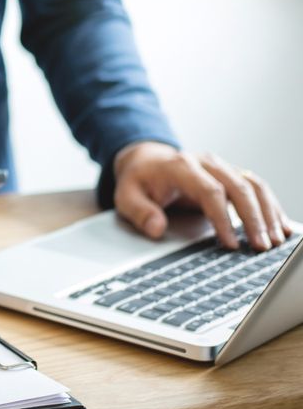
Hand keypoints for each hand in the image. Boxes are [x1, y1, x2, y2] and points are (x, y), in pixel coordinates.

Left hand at [113, 142, 290, 250]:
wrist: (146, 161)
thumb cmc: (139, 181)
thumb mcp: (126, 196)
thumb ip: (139, 212)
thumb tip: (156, 228)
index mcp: (180, 166)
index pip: (209, 191)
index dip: (222, 218)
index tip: (230, 244)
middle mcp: (206, 162)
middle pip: (238, 187)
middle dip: (253, 219)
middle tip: (261, 246)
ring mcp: (221, 166)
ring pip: (253, 185)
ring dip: (267, 213)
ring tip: (275, 240)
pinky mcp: (230, 174)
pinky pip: (257, 186)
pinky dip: (271, 205)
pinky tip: (281, 225)